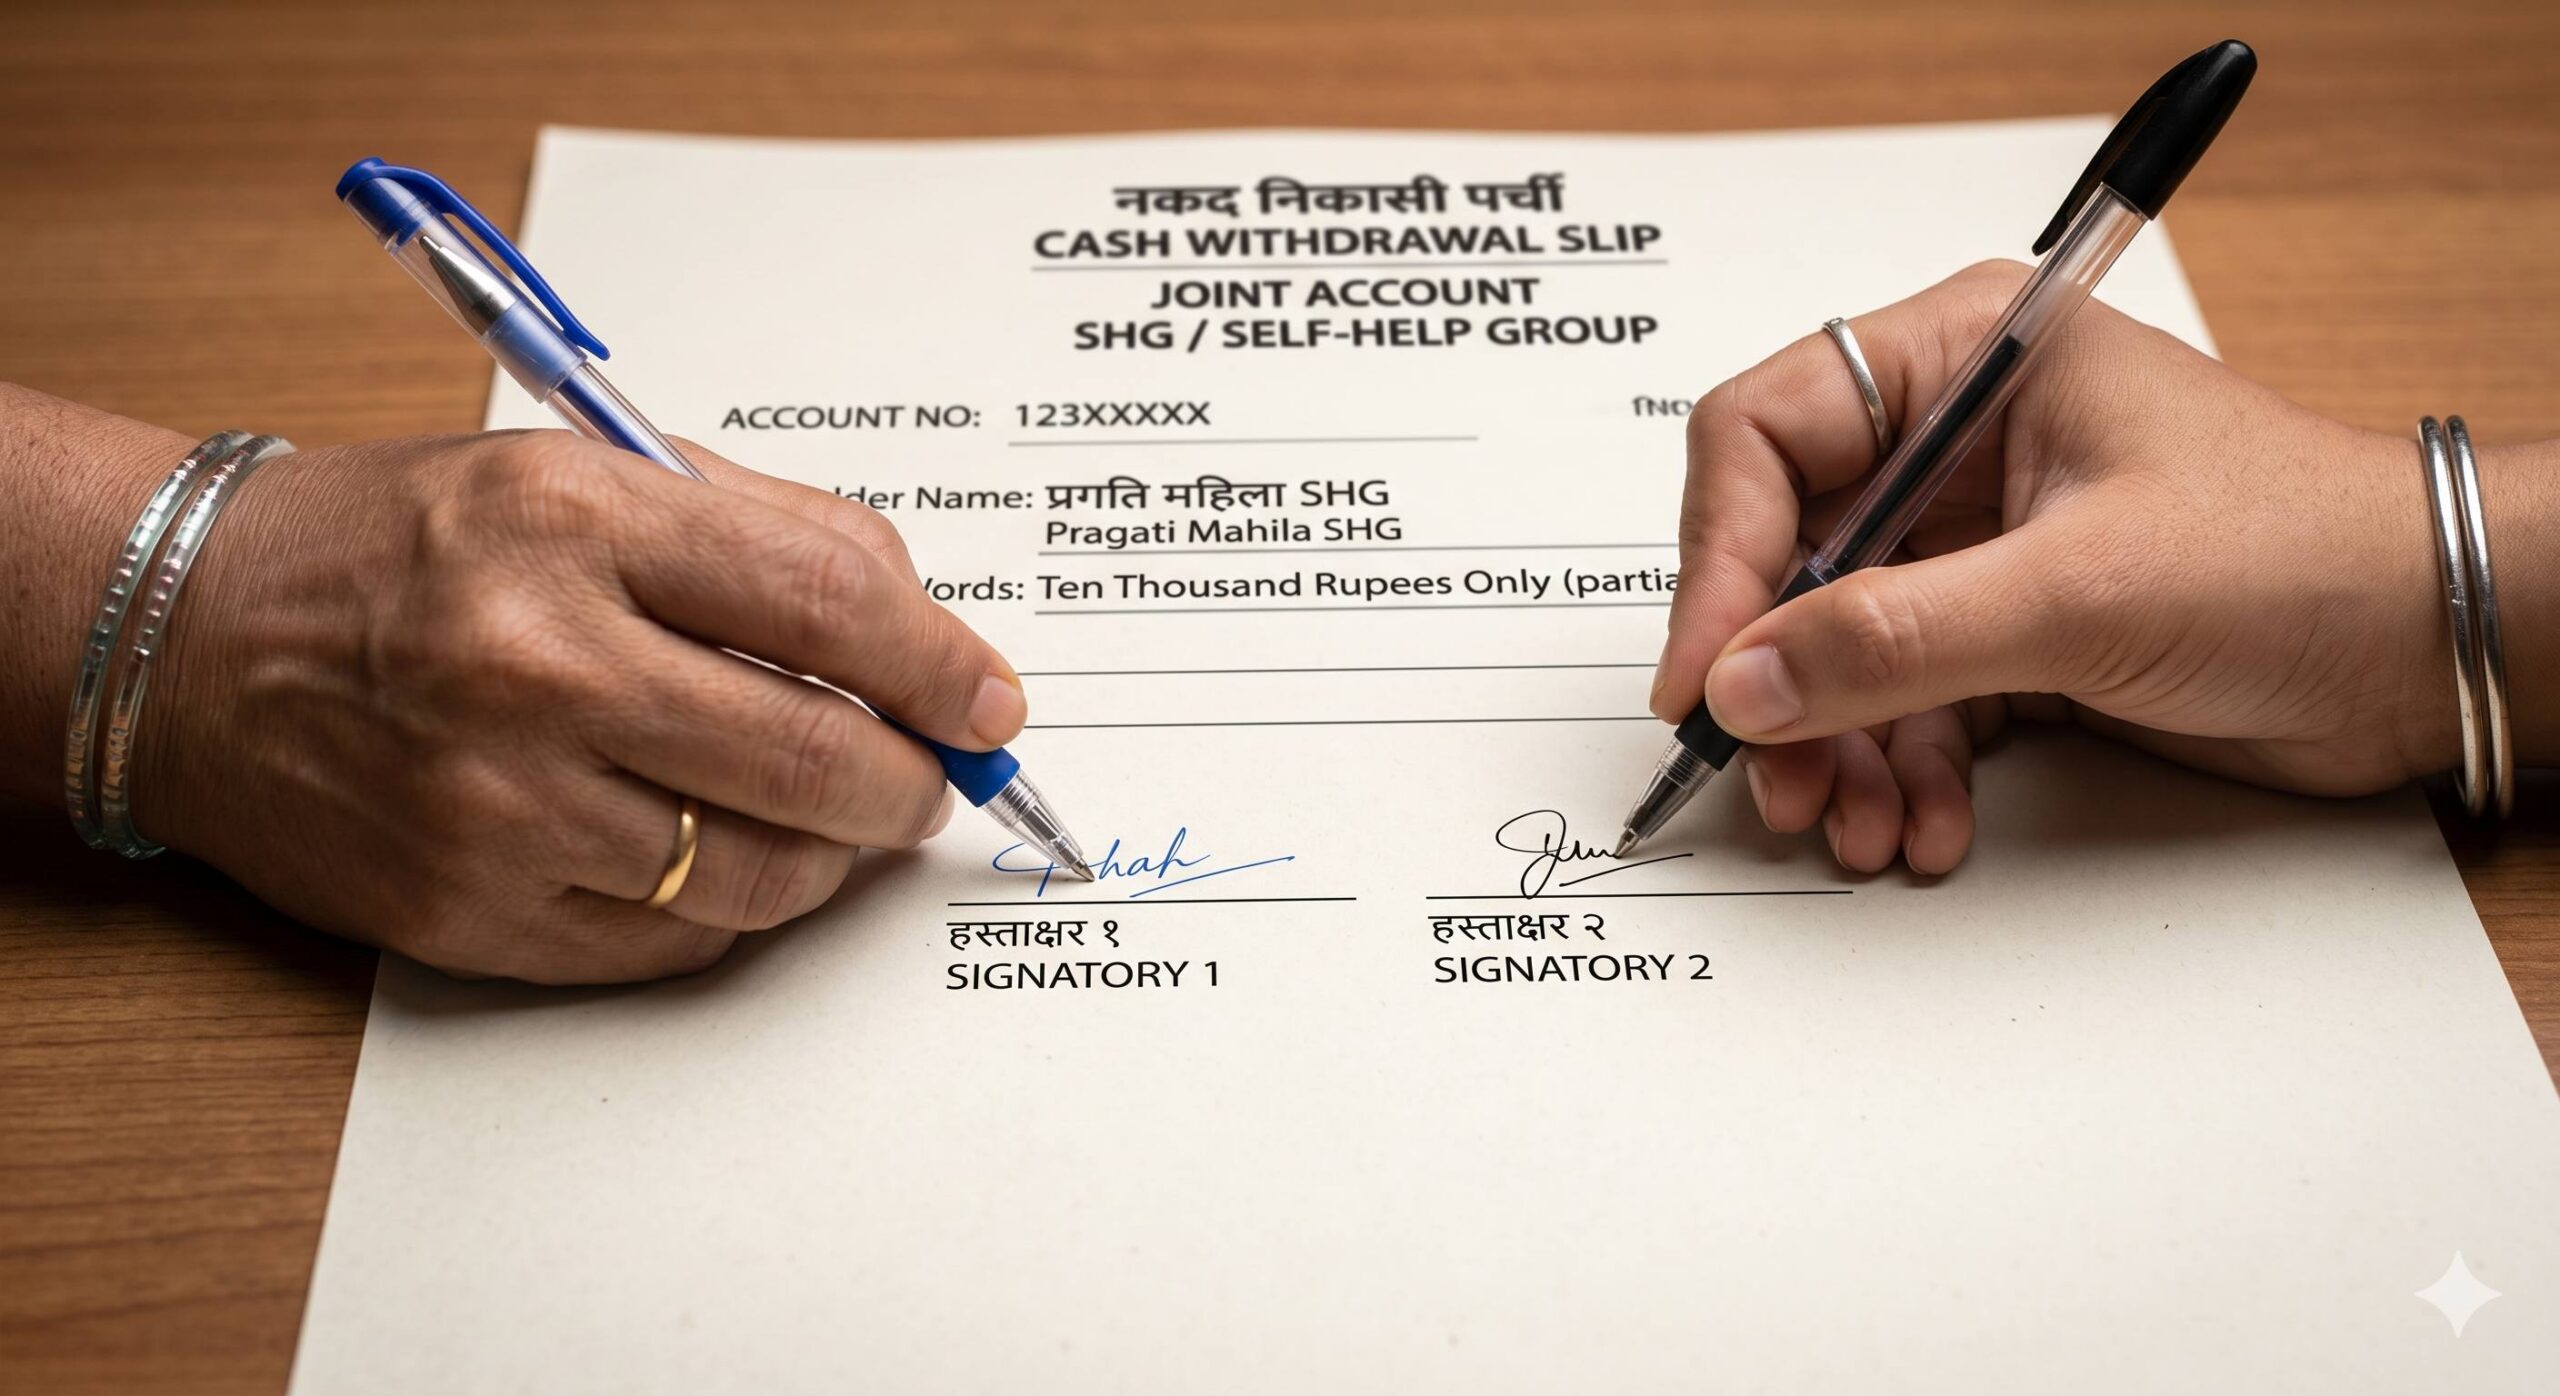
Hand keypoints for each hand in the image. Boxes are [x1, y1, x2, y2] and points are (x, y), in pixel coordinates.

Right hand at [134, 429, 1019, 982]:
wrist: (192, 640)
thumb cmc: (406, 547)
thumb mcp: (583, 474)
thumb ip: (766, 531)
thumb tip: (925, 629)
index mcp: (576, 521)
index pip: (828, 602)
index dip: (943, 667)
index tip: (991, 706)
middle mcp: (536, 663)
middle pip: (816, 758)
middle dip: (911, 784)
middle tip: (928, 780)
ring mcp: (498, 803)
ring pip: (761, 874)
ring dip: (831, 855)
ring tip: (826, 815)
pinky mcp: (469, 909)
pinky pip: (674, 944)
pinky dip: (730, 908)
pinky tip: (715, 851)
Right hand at [1651, 261, 2463, 875]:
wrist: (2429, 646)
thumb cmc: (2303, 552)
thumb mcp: (2080, 592)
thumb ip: (1894, 640)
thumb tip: (1746, 683)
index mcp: (1968, 357)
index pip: (1769, 435)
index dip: (1720, 559)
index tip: (1708, 674)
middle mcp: (1957, 442)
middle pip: (1790, 557)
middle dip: (1779, 682)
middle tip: (1775, 776)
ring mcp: (1979, 541)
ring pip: (1837, 647)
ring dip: (1837, 748)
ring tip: (1858, 822)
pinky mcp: (2007, 630)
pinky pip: (1902, 703)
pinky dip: (1899, 769)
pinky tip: (1924, 821)